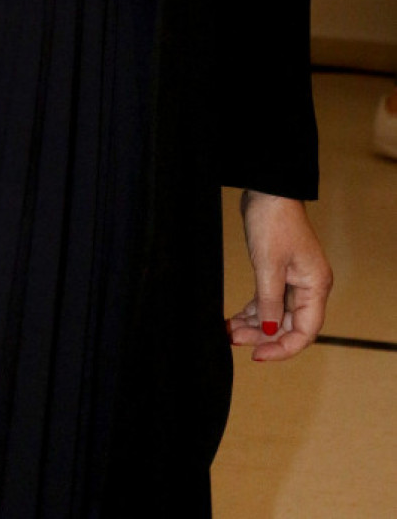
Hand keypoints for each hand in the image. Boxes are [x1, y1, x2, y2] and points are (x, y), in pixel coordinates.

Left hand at [228, 189, 332, 360]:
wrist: (267, 189)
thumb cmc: (273, 222)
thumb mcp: (268, 265)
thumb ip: (268, 301)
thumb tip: (268, 331)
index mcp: (315, 286)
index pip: (304, 331)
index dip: (282, 347)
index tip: (258, 354)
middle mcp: (308, 286)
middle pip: (288, 325)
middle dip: (262, 336)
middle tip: (235, 340)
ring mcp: (293, 279)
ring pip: (275, 314)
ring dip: (254, 325)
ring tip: (230, 331)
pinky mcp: (278, 271)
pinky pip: (267, 300)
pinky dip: (253, 311)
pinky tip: (235, 318)